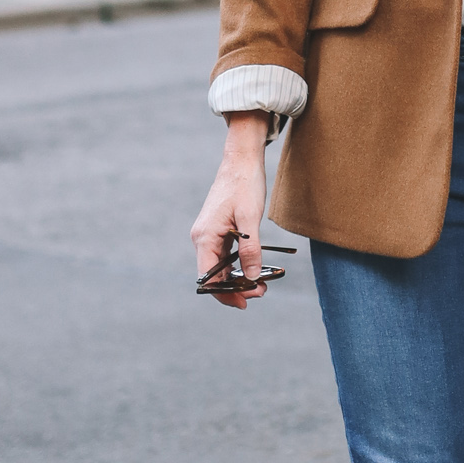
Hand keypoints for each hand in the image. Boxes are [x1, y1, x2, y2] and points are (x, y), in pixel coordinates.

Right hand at [190, 112, 270, 309]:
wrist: (241, 160)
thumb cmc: (244, 185)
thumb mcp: (251, 219)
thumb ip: (251, 250)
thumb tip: (252, 277)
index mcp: (205, 237)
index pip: (208, 278)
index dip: (224, 294)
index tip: (246, 302)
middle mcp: (202, 238)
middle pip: (214, 276)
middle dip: (235, 289)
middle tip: (261, 293)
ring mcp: (209, 234)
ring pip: (220, 267)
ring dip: (238, 279)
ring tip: (261, 285)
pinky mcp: (217, 230)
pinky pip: (225, 256)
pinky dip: (238, 266)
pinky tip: (254, 269)